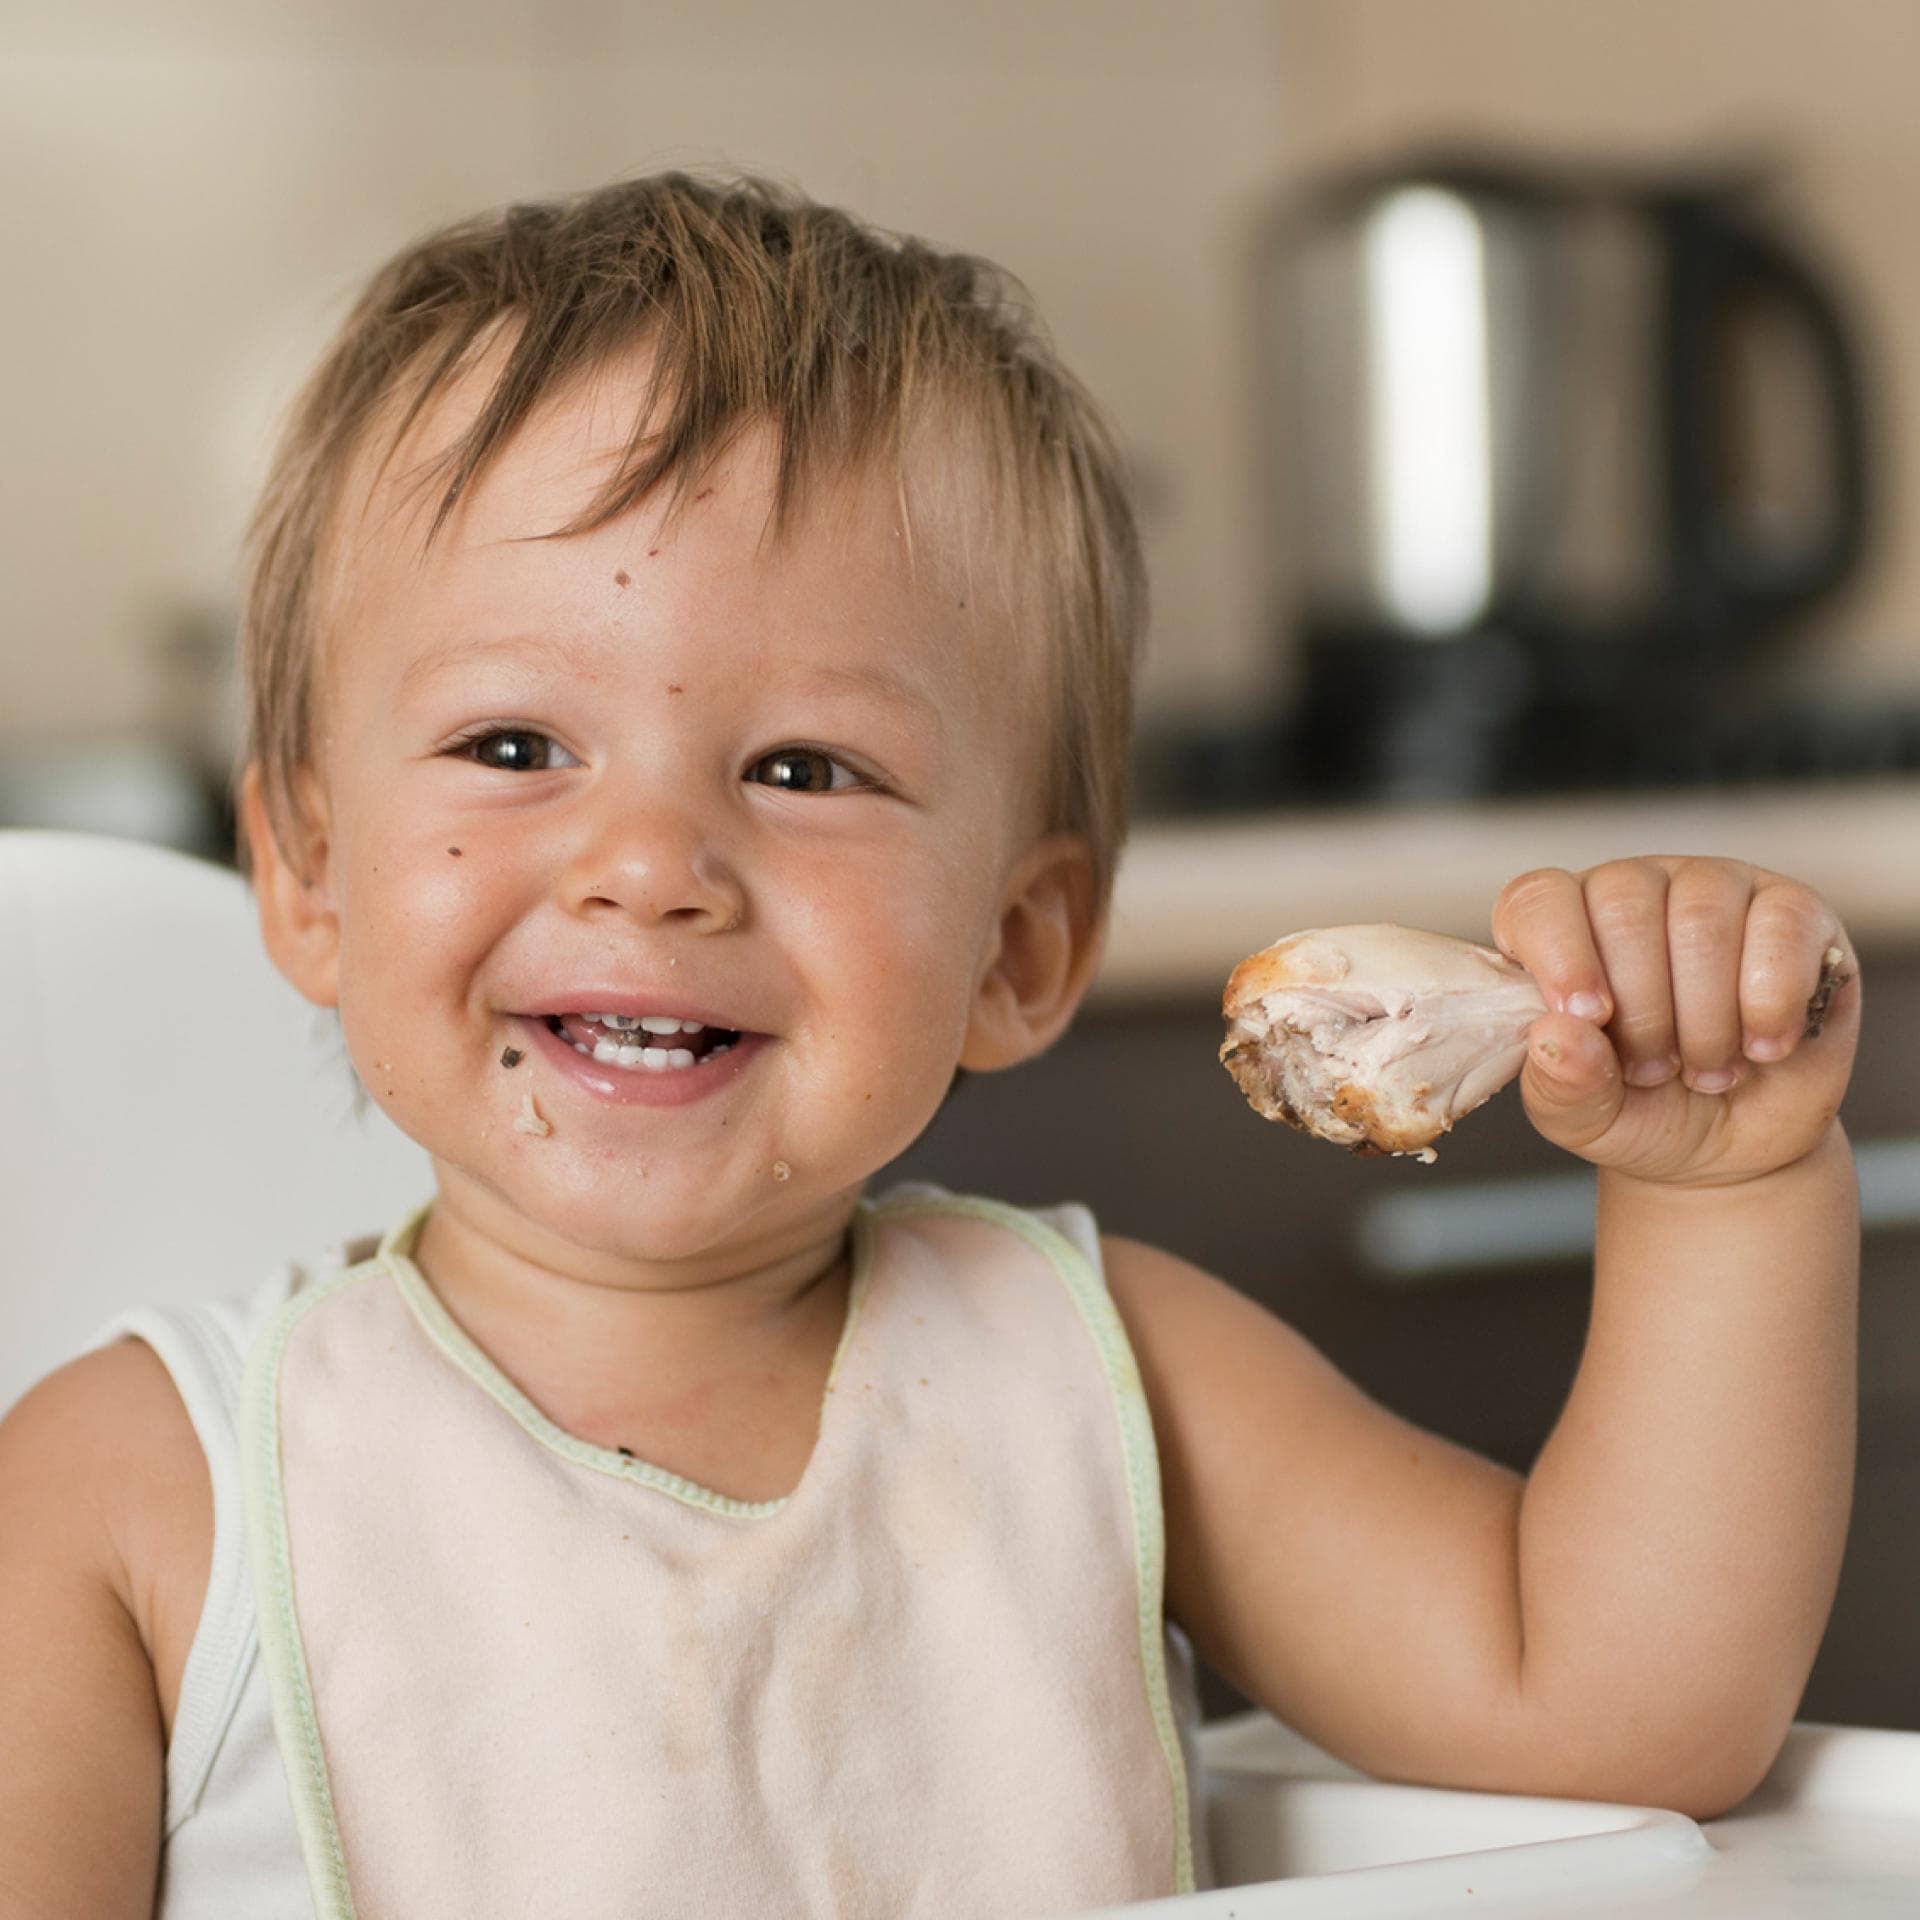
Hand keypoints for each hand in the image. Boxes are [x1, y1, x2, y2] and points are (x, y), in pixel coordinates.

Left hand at [1491, 857, 1859, 1185]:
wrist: (1734, 1146)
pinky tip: (1765, 1046)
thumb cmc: (1641, 1112)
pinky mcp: (1794, 911)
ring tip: (1708, 1069)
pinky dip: (1771, 1003)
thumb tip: (1555, 1036)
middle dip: (1642, 1013)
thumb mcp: (1584, 1117)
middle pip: (1624, 910)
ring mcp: (1715, 890)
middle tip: (1655, 1070)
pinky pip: (1782, 928)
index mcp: (1561, 928)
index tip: (1585, 1018)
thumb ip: (1560, 1083)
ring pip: (1702, 920)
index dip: (1558, 954)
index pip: (1537, 899)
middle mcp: (1634, 891)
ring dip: (1706, 1019)